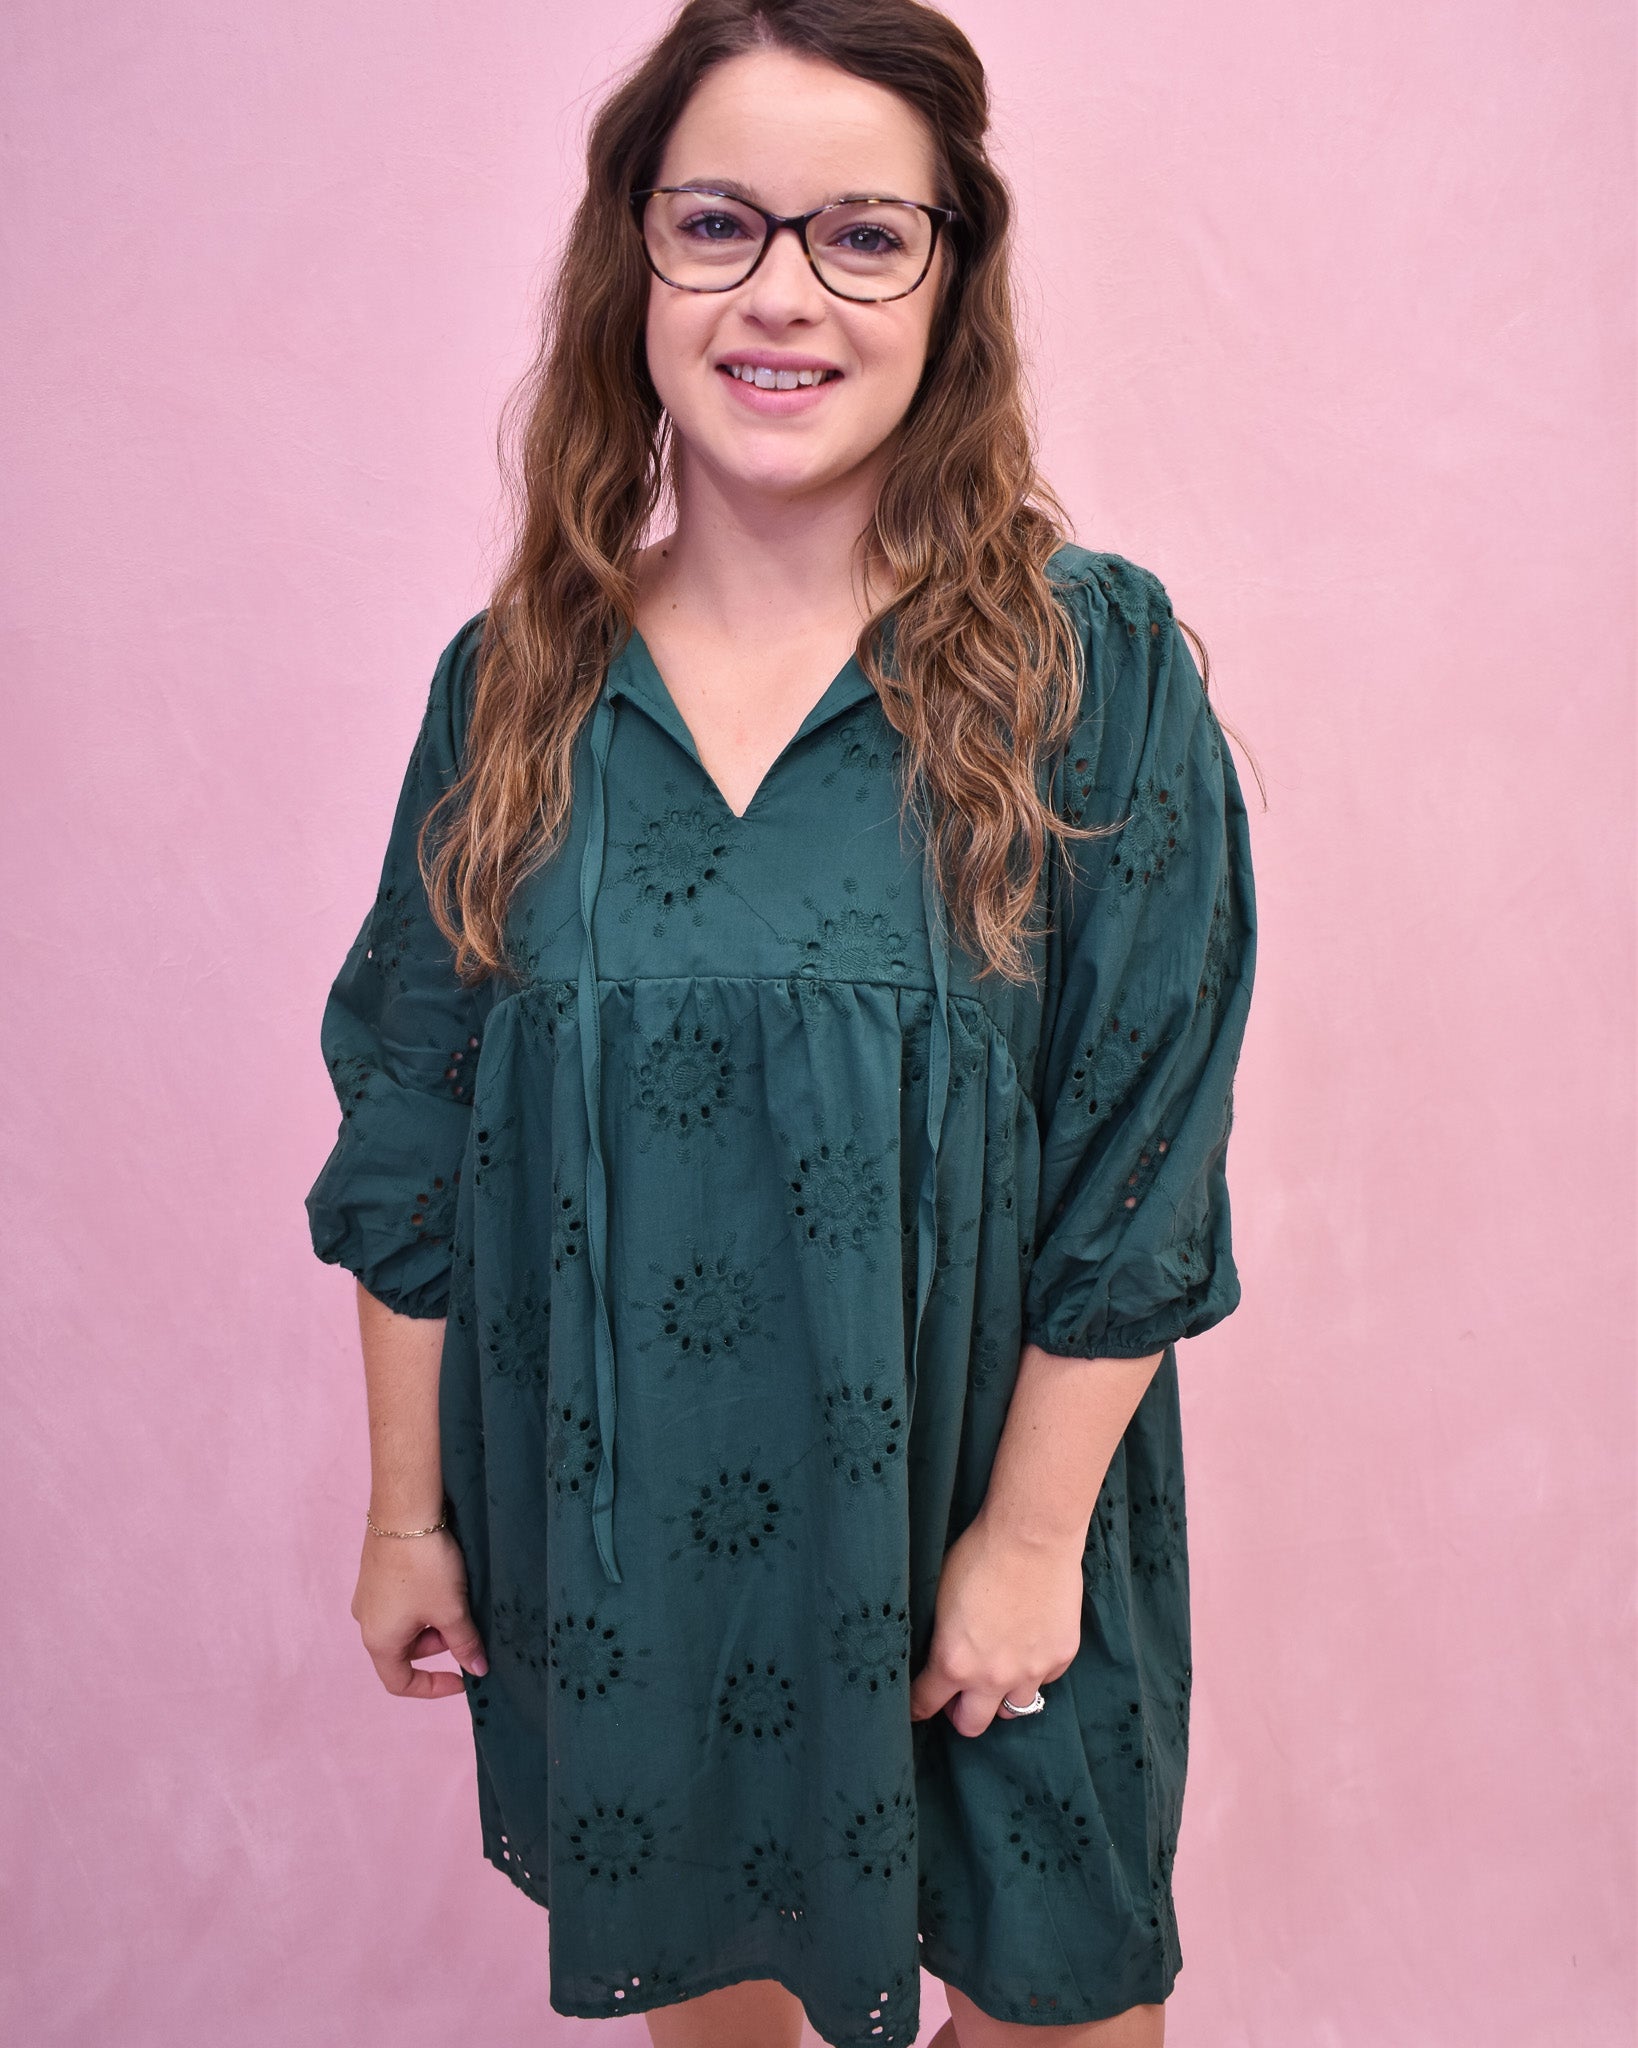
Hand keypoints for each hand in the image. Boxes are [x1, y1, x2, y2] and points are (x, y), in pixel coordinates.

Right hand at [351, 1522, 488, 1698]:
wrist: (404, 1511)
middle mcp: (366, 1622)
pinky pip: (398, 1603)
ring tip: (455, 1599)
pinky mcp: (374, 1574)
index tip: (462, 1679)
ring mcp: (367, 1596)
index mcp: (379, 1641)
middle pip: (404, 1652)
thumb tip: (478, 1669)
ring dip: (430, 1622)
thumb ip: (465, 1644)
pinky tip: (441, 1582)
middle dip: (437, 1646)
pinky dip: (421, 1604)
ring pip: (403, 1625)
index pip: (400, 1683)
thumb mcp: (451, 1610)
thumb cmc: (425, 1567)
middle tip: (462, 1624)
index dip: (433, 1688)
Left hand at [908, 1509, 1084, 1737]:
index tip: (917, 1705)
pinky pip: (1044, 1680)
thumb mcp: (940, 1596)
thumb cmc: (979, 1554)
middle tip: (960, 1694)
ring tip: (999, 1672)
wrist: (1032, 1535)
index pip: (926, 1703)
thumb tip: (939, 1652)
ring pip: (1013, 1710)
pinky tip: (1029, 1643)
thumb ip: (942, 1637)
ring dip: (1001, 1696)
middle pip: (972, 1725)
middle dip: (961, 1712)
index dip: (917, 1706)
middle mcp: (992, 1677)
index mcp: (953, 1661)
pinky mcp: (1061, 1657)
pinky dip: (1034, 1670)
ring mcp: (1031, 1671)